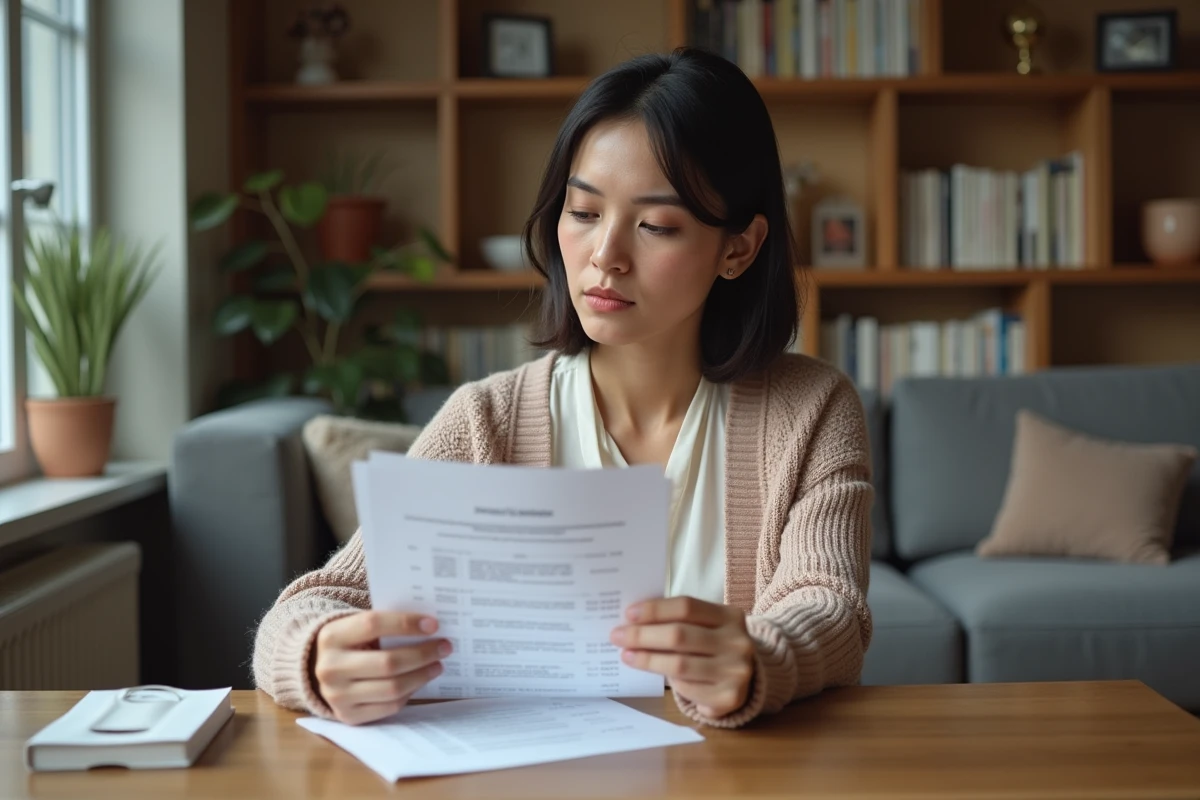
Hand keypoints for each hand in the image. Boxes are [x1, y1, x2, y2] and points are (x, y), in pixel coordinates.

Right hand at [312, 610, 451, 724]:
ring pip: (392, 688)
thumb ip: (384, 625)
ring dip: (422, 675)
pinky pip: (389, 706)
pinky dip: (409, 693)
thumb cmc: (349, 643)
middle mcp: (330, 668)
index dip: (406, 623)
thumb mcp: (354, 627)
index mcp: (331, 637)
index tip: (433, 624)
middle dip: (422, 654)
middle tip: (444, 647)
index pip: (373, 624)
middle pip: (388, 662)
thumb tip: (429, 626)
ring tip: (438, 665)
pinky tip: (419, 681)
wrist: (317, 672)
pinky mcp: (349, 716)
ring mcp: (337, 696)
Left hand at [609, 596, 755, 718]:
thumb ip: (679, 620)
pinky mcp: (728, 697)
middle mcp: (737, 643)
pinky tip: (657, 675)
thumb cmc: (714, 646)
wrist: (746, 679)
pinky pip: (686, 688)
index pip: (686, 607)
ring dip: (646, 659)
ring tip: (626, 655)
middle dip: (642, 635)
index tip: (629, 613)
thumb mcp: (706, 626)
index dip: (655, 609)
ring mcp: (735, 672)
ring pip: (678, 665)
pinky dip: (668, 681)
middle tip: (617, 635)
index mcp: (730, 616)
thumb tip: (634, 620)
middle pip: (679, 635)